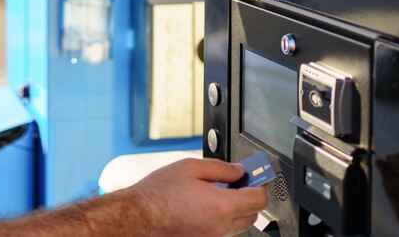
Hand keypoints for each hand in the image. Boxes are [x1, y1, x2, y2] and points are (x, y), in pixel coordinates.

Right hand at [127, 158, 268, 236]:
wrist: (138, 216)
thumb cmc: (159, 193)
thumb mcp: (190, 167)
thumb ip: (221, 168)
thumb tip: (239, 170)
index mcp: (222, 206)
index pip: (259, 198)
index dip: (260, 184)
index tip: (257, 174)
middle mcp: (221, 226)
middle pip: (253, 214)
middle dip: (250, 196)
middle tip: (238, 181)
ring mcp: (213, 236)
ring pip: (238, 224)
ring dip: (237, 208)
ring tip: (218, 191)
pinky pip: (223, 229)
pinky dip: (222, 217)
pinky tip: (205, 204)